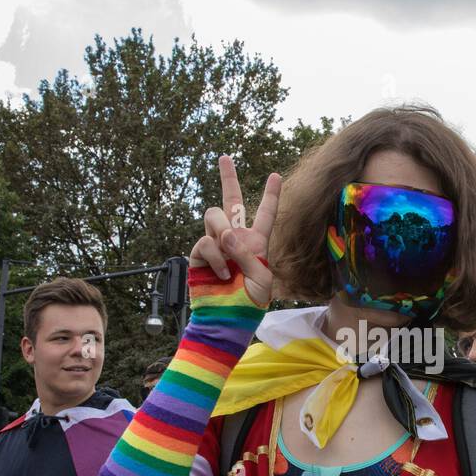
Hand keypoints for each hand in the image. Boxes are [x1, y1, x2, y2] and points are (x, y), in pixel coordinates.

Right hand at [191, 155, 281, 307]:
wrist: (227, 319)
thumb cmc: (249, 302)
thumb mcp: (260, 278)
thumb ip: (247, 254)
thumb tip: (224, 234)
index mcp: (257, 242)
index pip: (264, 214)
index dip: (270, 195)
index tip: (275, 176)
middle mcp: (235, 238)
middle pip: (230, 200)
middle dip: (228, 177)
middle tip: (225, 157)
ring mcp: (216, 244)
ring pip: (214, 216)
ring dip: (223, 232)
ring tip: (229, 253)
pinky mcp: (200, 253)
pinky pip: (206, 242)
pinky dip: (216, 257)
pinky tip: (221, 273)